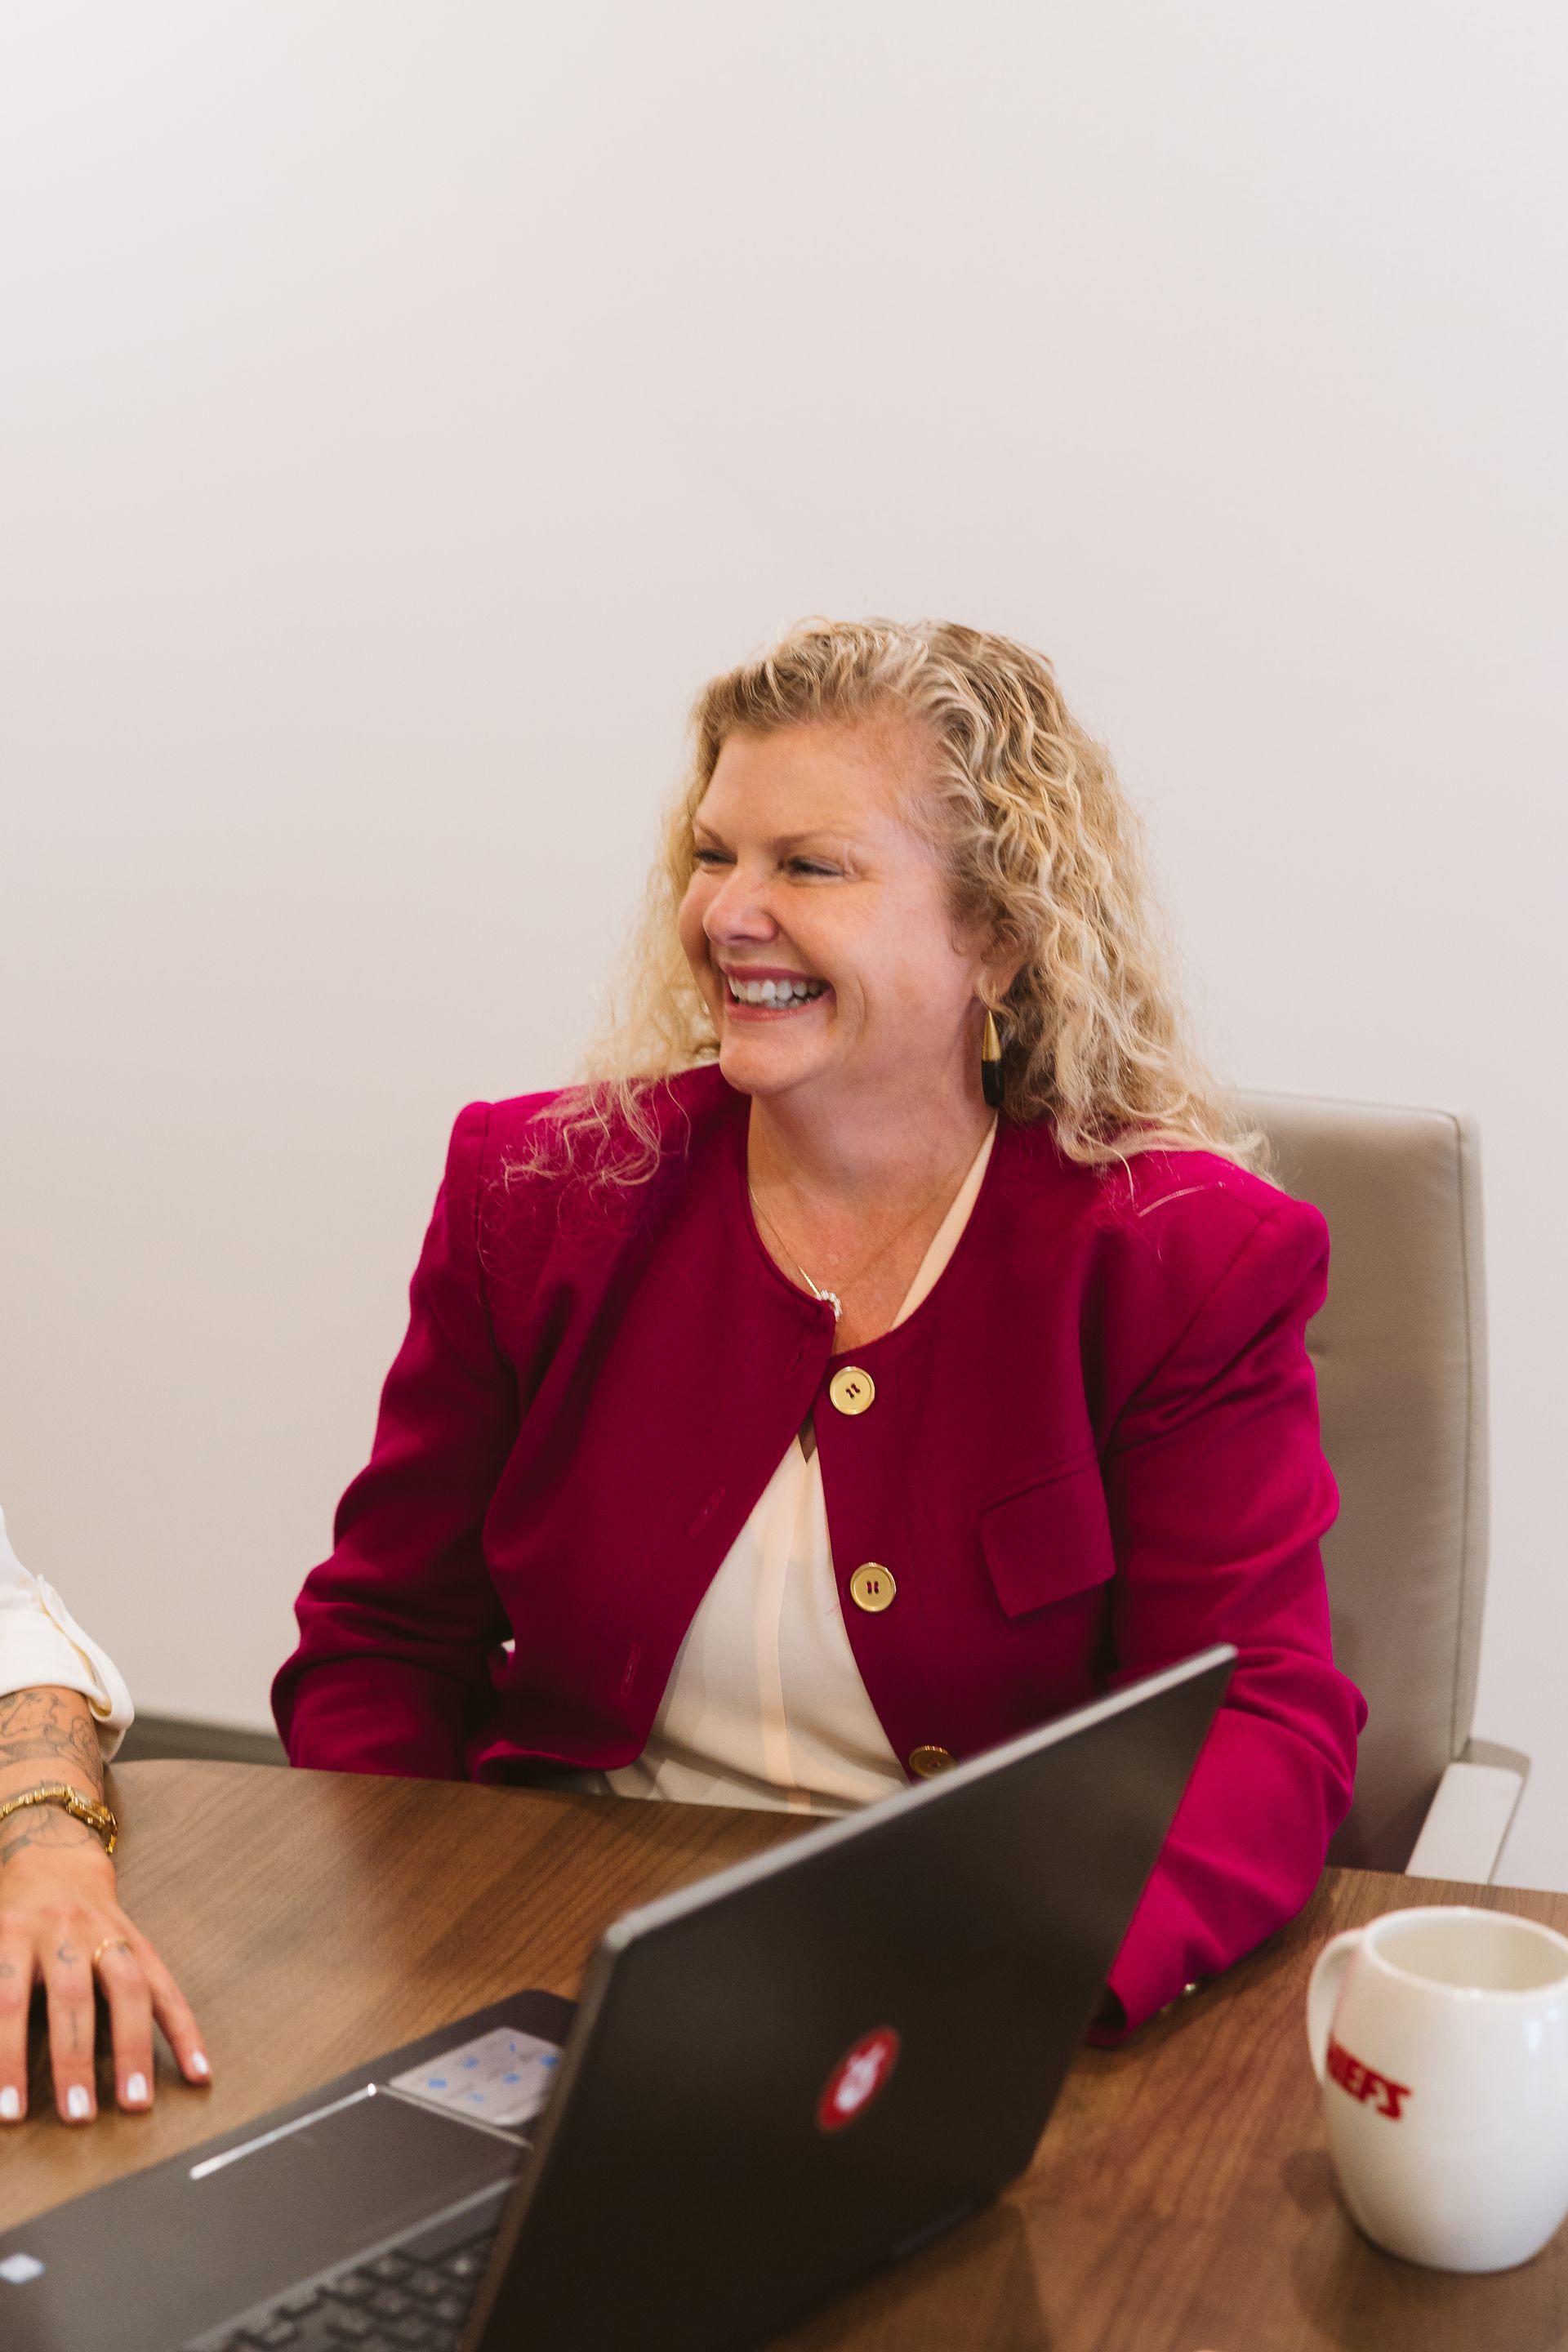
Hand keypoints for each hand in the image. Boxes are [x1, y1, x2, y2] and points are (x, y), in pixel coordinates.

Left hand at [0, 1808, 210, 2123]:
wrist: (52, 1854)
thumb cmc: (9, 1918)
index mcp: (13, 1933)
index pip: (9, 2001)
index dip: (9, 2057)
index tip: (12, 2112)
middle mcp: (63, 1931)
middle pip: (73, 1998)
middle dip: (75, 2059)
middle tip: (78, 2116)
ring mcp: (109, 1933)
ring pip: (127, 1990)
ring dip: (133, 2050)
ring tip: (136, 2103)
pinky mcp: (142, 1940)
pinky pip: (167, 1987)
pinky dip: (185, 2031)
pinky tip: (199, 2071)